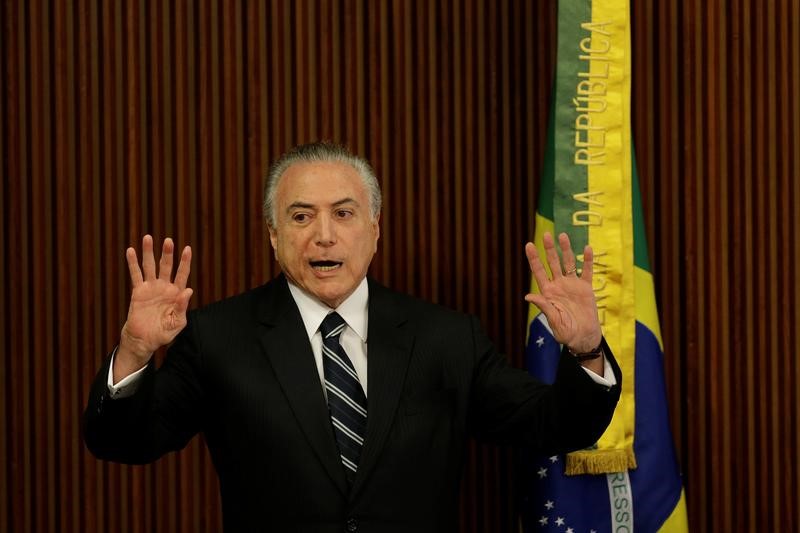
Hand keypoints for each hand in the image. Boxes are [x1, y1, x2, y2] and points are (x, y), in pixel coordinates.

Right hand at [114, 235, 192, 379]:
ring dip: (149, 252)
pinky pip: (135, 275)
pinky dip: (133, 263)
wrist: (144, 340)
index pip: (182, 274)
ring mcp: (151, 288)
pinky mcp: (138, 292)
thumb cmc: (163, 333)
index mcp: (177, 293)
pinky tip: (131, 251)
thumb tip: (189, 291)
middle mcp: (164, 287)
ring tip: (148, 238)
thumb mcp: (177, 323)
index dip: (185, 262)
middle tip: (168, 240)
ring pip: (150, 266)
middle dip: (167, 253)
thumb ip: (182, 307)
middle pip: (166, 266)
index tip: (187, 249)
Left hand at [524, 232, 600, 353]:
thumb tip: (527, 296)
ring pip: (568, 263)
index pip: (539, 272)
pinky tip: (587, 248)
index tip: (529, 245)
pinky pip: (587, 271)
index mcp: (548, 293)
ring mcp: (572, 285)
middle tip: (546, 235)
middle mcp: (559, 286)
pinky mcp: (586, 288)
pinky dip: (587, 260)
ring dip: (566, 250)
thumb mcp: (553, 321)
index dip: (534, 259)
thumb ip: (543, 307)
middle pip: (552, 263)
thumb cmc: (566, 333)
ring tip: (562, 235)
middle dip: (549, 249)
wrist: (584, 338)